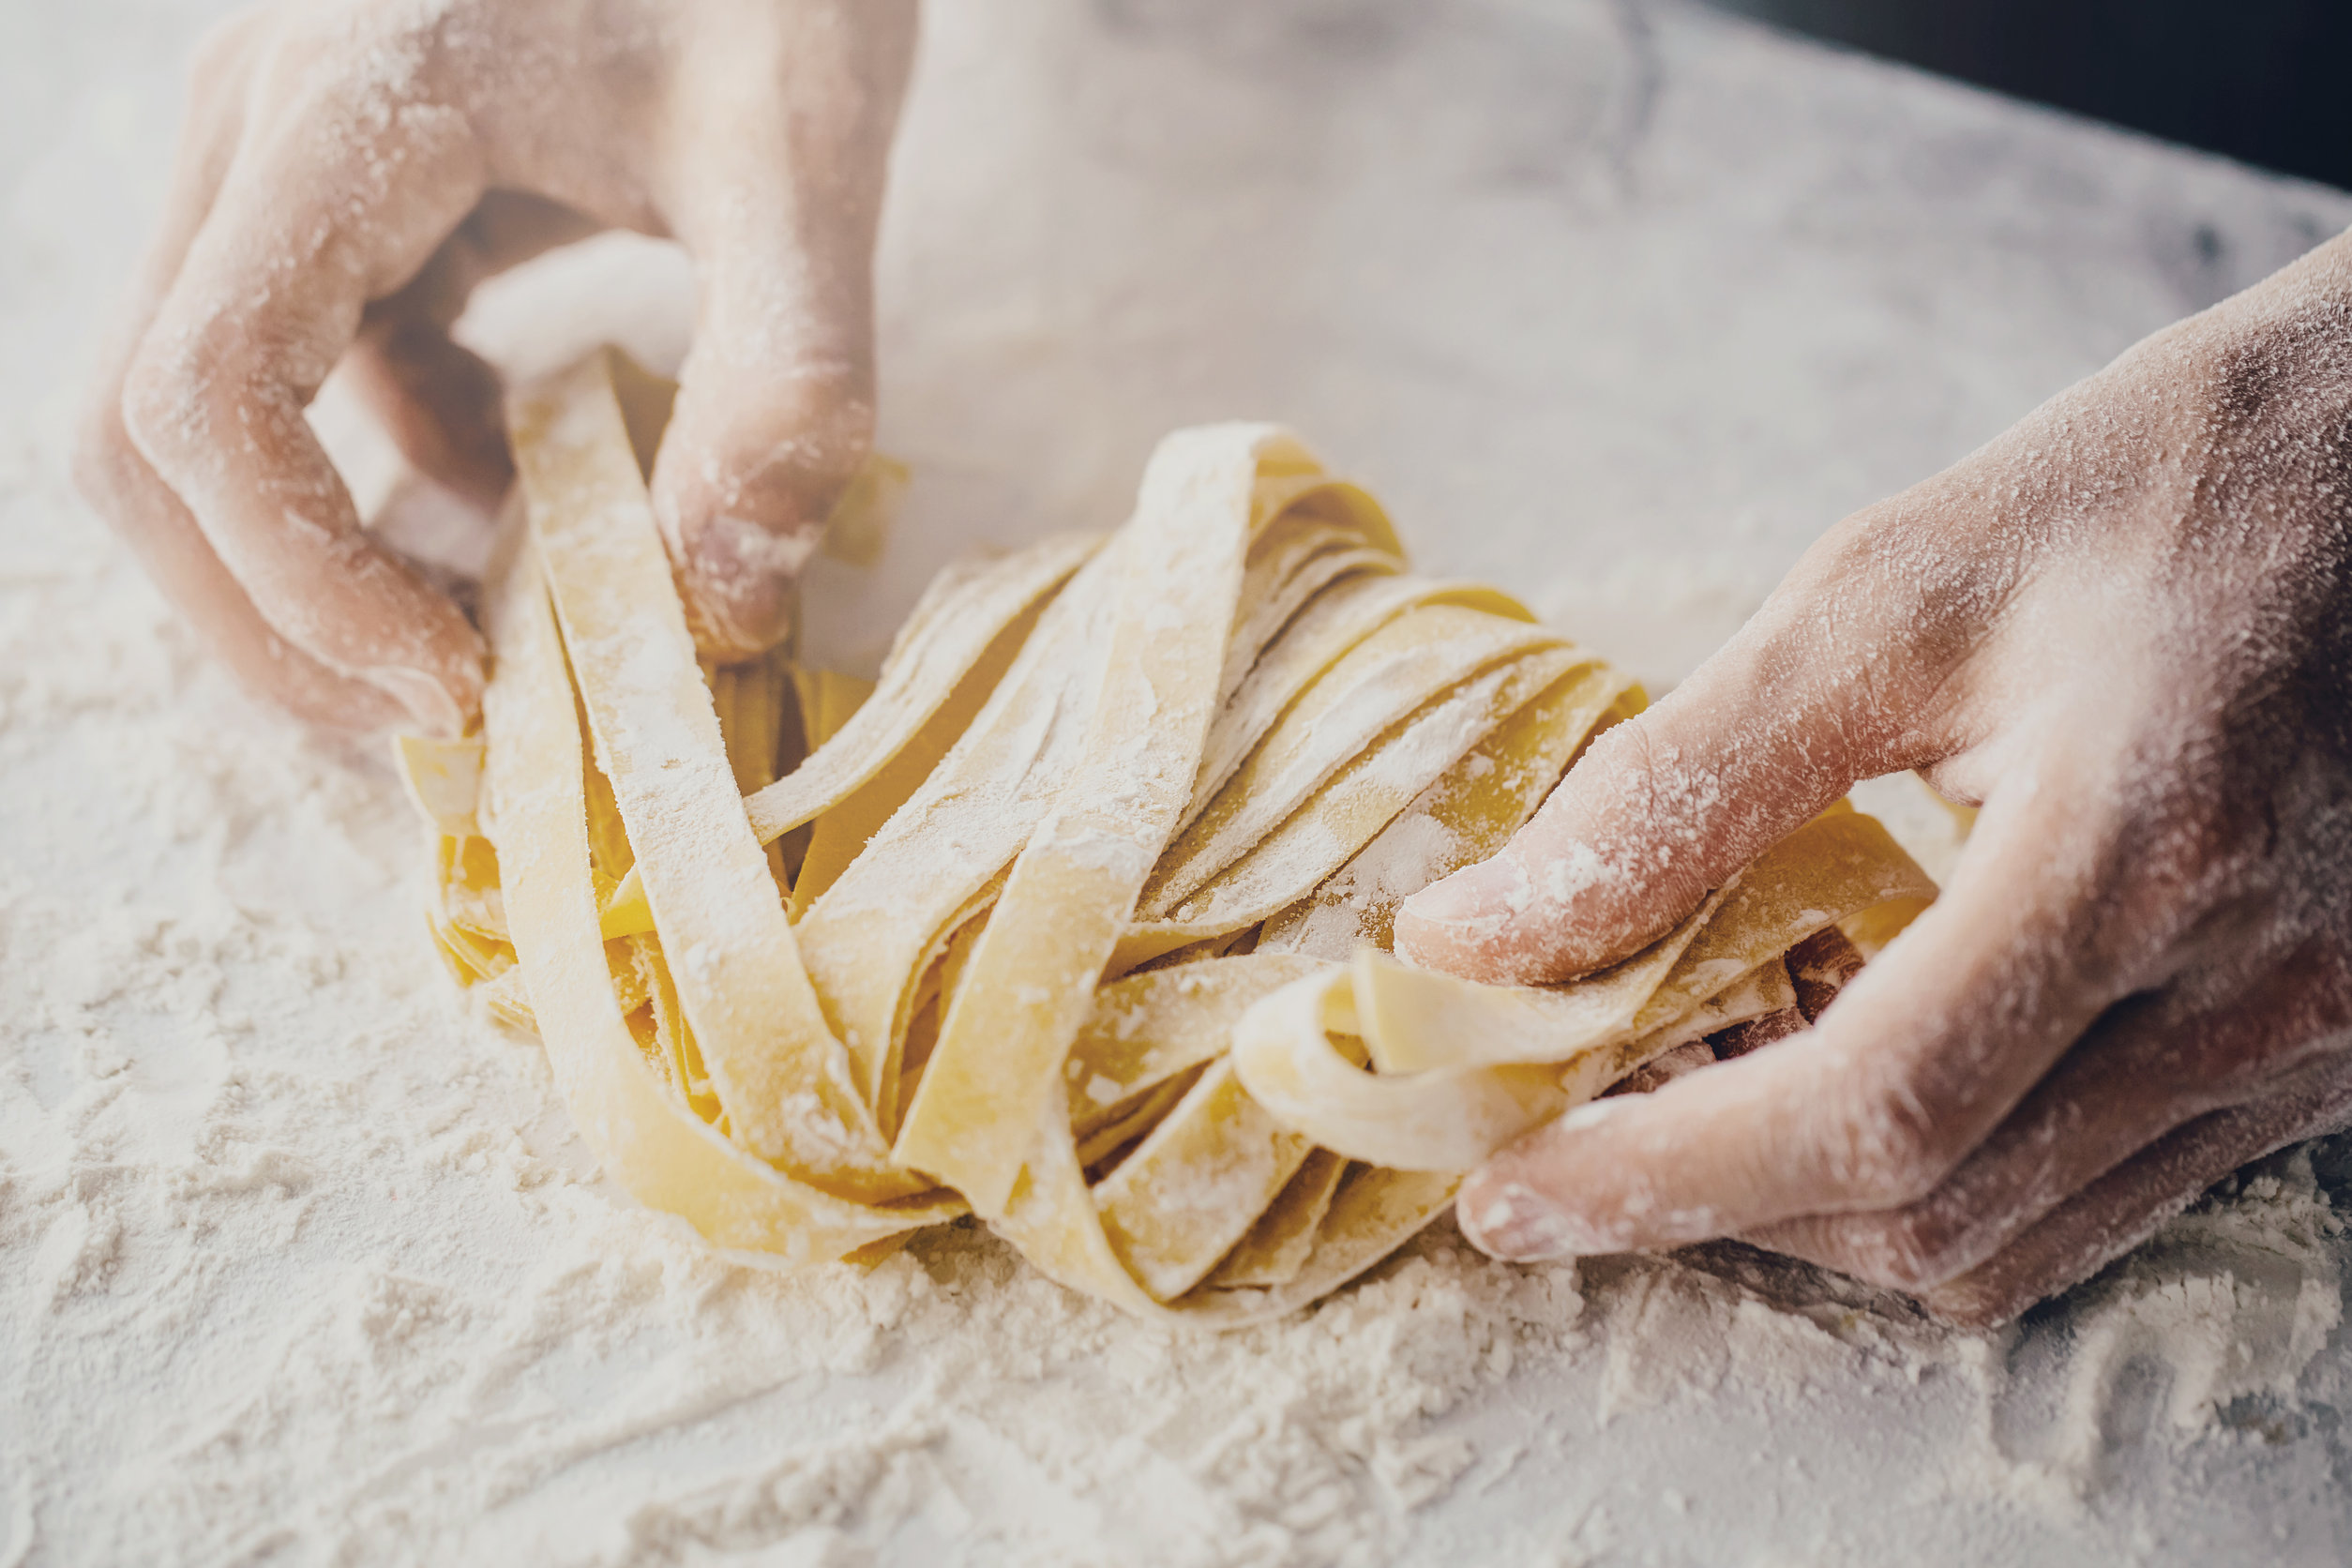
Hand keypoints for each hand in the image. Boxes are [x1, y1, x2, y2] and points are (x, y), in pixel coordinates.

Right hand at [77, 0, 915, 733]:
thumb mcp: (805, 158)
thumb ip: (787, 377)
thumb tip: (725, 605)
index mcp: (345, 113)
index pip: (208, 398)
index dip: (298, 583)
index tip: (459, 681)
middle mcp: (260, 131)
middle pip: (146, 430)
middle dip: (268, 609)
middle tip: (439, 708)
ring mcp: (280, 158)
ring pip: (196, 412)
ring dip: (308, 556)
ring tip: (480, 636)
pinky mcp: (335, 190)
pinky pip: (291, 370)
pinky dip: (376, 472)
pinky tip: (509, 496)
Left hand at [1395, 229, 2351, 1324]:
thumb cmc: (2159, 490)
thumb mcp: (1886, 594)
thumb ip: (1674, 783)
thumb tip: (1472, 935)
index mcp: (2142, 848)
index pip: (1871, 1107)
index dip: (1663, 1175)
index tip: (1506, 1192)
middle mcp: (2257, 992)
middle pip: (1932, 1215)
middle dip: (1713, 1206)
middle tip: (1562, 1138)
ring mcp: (2314, 1047)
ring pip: (2010, 1240)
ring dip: (1812, 1207)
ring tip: (1682, 1094)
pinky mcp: (2324, 1061)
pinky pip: (2092, 1197)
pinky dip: (1931, 1175)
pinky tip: (1835, 1065)